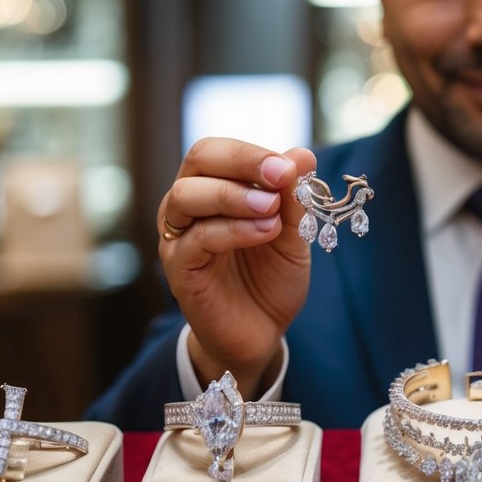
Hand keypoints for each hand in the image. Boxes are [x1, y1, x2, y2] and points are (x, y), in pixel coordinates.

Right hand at [157, 138, 317, 396]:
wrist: (262, 331)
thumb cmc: (271, 278)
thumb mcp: (292, 234)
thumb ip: (293, 197)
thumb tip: (303, 155)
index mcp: (212, 187)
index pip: (217, 150)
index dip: (252, 153)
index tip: (291, 165)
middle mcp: (188, 205)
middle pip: (199, 160)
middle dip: (243, 162)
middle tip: (282, 176)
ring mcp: (179, 236)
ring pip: (187, 196)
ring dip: (234, 196)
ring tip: (272, 209)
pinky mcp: (179, 268)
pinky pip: (197, 239)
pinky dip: (233, 230)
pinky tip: (265, 232)